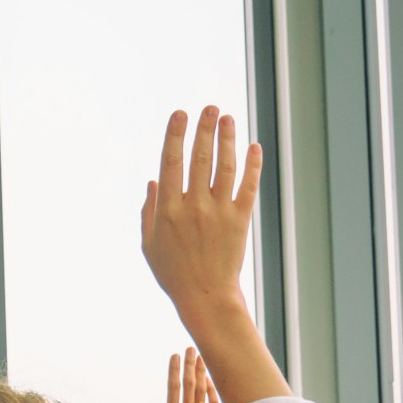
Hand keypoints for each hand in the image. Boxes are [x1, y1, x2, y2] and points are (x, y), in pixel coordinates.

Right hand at [141, 106, 259, 323]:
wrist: (205, 295)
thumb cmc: (173, 272)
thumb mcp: (150, 244)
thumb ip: (149, 211)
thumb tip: (152, 180)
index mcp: (168, 211)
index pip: (171, 163)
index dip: (175, 136)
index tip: (180, 114)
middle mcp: (194, 207)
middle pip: (200, 158)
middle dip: (204, 129)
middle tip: (209, 108)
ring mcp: (219, 212)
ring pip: (225, 166)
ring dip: (227, 139)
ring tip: (227, 118)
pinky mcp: (240, 220)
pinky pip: (248, 186)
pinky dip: (252, 165)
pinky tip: (253, 147)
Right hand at [148, 349, 219, 402]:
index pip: (172, 387)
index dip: (174, 370)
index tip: (175, 356)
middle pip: (188, 384)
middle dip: (189, 364)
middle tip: (191, 349)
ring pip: (201, 391)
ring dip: (201, 373)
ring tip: (201, 358)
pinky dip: (211, 391)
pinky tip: (210, 381)